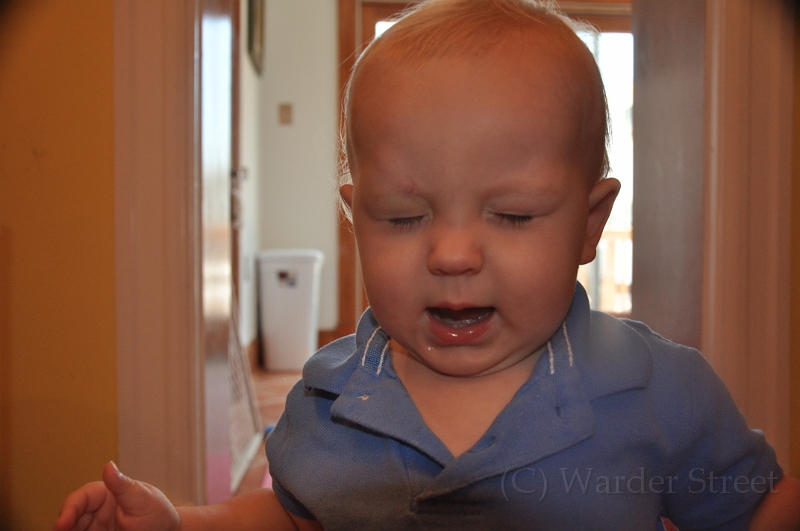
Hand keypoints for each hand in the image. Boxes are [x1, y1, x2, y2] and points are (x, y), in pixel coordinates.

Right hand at [54, 462, 179, 530]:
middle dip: (63, 525)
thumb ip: (123, 485)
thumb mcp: (142, 499)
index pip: (81, 498)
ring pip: (73, 528)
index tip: (62, 524)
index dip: (69, 509)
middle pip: (71, 516)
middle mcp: (96, 510)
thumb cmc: (157, 514)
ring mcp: (95, 527)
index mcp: (106, 493)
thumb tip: (108, 465)